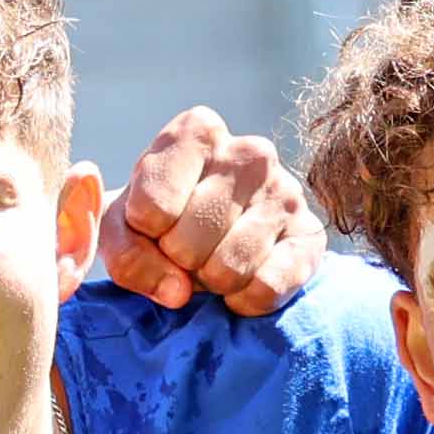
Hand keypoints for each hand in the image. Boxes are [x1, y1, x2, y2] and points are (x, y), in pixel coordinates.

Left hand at [101, 106, 325, 314]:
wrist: (211, 237)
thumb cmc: (157, 222)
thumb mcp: (122, 227)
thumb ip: (125, 252)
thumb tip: (178, 291)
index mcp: (197, 131)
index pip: (152, 206)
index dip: (142, 234)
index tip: (150, 226)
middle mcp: (250, 152)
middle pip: (187, 241)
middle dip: (176, 262)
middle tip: (184, 251)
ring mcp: (286, 192)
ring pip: (227, 269)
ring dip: (209, 284)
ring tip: (211, 262)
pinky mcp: (310, 236)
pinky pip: (267, 288)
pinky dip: (243, 301)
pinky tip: (241, 282)